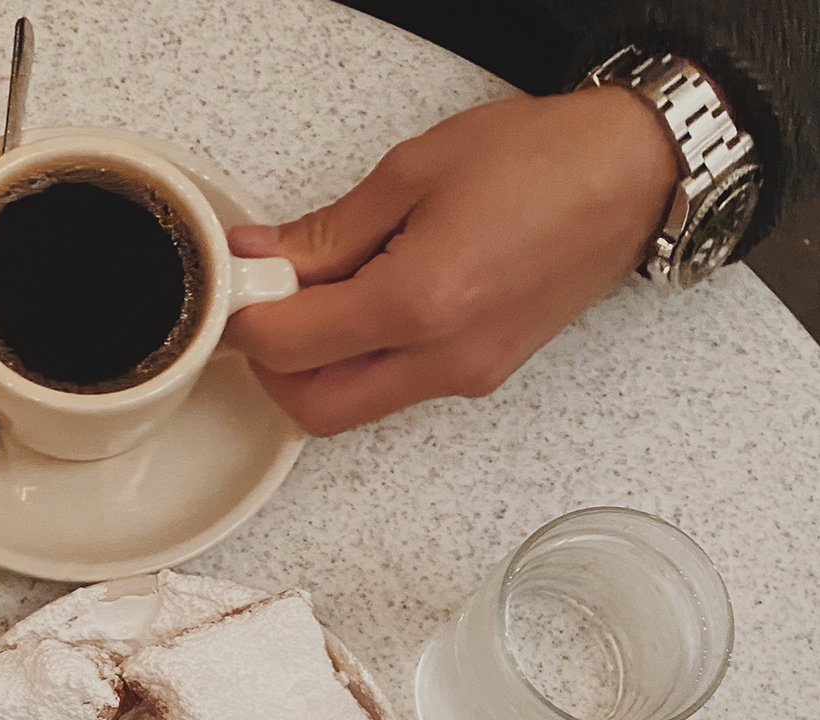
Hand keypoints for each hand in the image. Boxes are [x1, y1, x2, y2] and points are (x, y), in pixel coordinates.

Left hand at [225, 87, 679, 435]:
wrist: (634, 175)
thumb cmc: (542, 160)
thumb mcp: (410, 173)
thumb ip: (324, 232)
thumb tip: (259, 256)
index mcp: (418, 304)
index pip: (289, 347)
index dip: (245, 319)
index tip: (236, 285)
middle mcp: (443, 359)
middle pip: (312, 408)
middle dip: (273, 365)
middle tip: (266, 304)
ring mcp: (466, 376)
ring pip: (351, 408)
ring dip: (314, 368)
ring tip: (319, 296)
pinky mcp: (482, 375)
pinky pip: (393, 391)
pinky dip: (358, 362)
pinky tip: (364, 304)